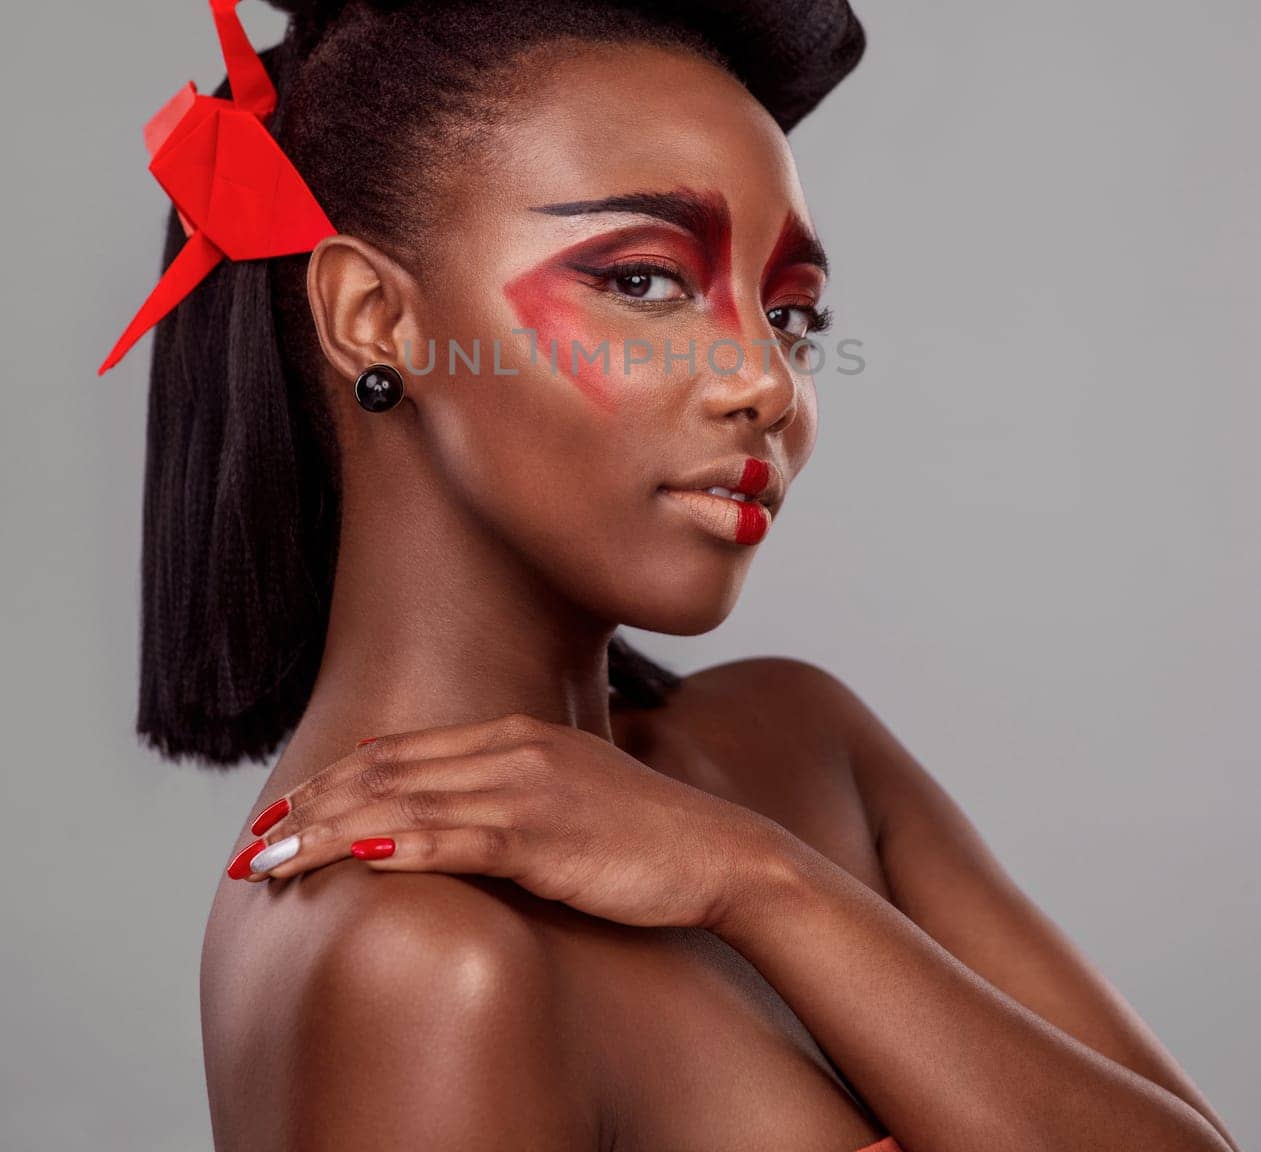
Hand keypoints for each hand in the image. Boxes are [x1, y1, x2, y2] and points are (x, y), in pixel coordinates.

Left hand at [229, 712, 790, 930]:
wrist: (718, 851)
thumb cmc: (640, 834)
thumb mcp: (562, 797)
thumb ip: (499, 791)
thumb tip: (428, 807)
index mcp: (512, 736)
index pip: (398, 753)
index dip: (331, 780)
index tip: (281, 810)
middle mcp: (512, 750)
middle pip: (387, 773)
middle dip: (311, 807)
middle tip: (252, 841)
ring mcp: (528, 789)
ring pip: (407, 804)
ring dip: (330, 833)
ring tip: (274, 858)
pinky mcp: (546, 836)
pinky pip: (460, 840)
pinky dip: (403, 846)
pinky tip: (359, 857)